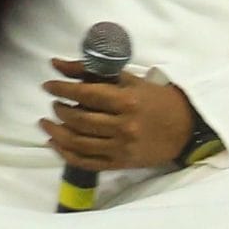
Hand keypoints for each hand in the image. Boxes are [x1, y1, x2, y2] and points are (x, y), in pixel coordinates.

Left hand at [40, 63, 195, 171]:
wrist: (182, 128)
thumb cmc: (153, 98)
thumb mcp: (127, 78)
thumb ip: (91, 71)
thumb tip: (57, 64)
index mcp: (126, 101)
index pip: (86, 94)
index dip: (63, 89)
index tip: (48, 85)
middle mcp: (123, 126)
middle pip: (81, 121)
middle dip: (60, 111)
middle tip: (53, 104)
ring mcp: (121, 148)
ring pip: (80, 144)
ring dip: (58, 134)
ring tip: (47, 124)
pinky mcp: (121, 164)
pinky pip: (88, 163)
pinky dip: (67, 154)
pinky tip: (56, 144)